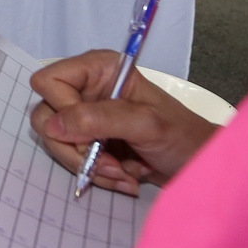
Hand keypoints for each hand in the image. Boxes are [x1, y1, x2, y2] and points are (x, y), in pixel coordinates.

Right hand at [27, 51, 219, 195]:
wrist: (201, 166)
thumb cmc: (183, 136)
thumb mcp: (146, 124)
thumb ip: (100, 119)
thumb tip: (53, 126)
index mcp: (98, 70)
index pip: (49, 82)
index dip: (62, 109)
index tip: (91, 134)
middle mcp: (86, 89)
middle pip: (46, 116)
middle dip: (75, 147)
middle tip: (109, 162)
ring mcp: (85, 117)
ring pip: (56, 142)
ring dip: (88, 165)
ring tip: (123, 174)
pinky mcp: (90, 141)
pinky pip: (72, 159)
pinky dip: (96, 174)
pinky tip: (125, 177)